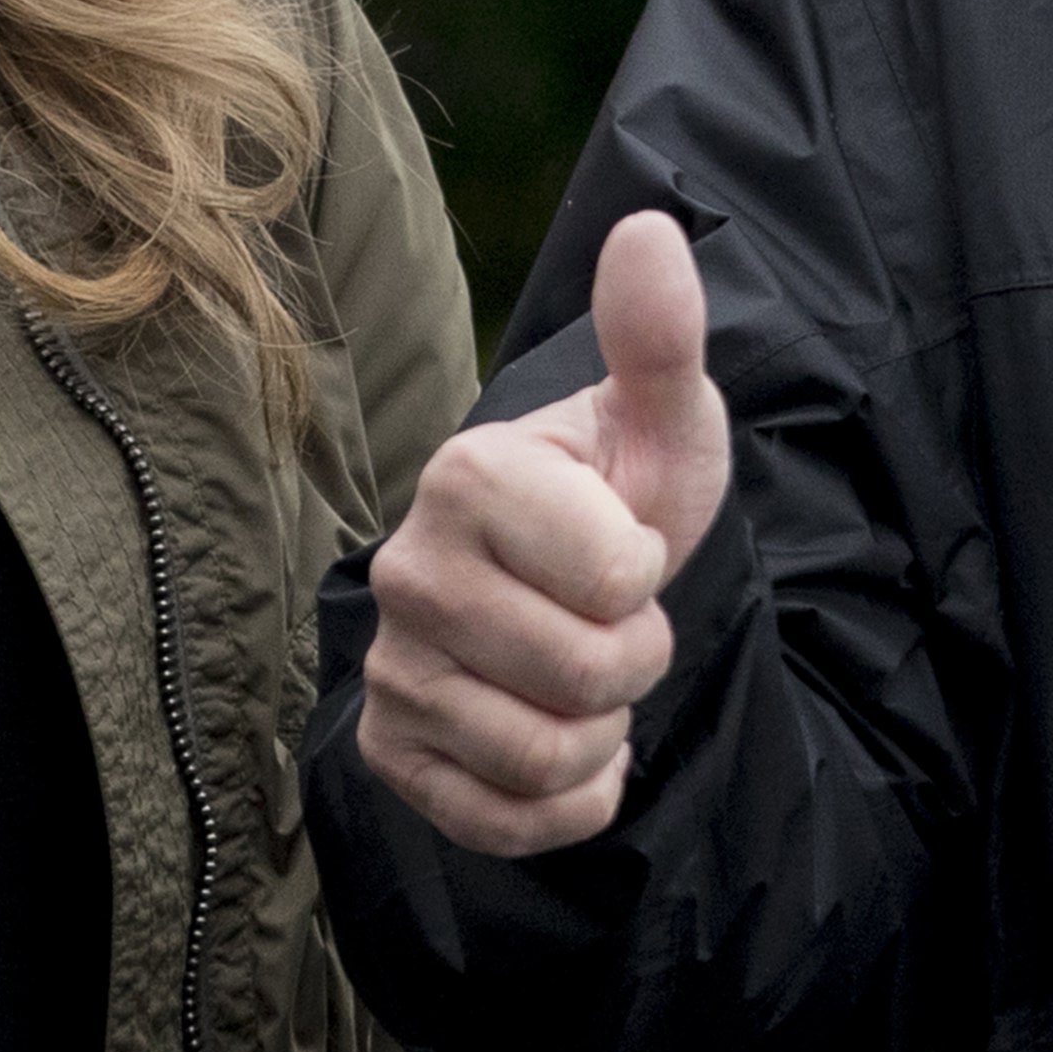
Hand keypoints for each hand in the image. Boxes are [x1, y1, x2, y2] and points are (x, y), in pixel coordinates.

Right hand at [358, 210, 729, 858]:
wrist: (570, 586)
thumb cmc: (622, 494)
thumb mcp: (662, 424)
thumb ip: (661, 339)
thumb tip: (651, 229)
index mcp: (466, 475)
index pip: (614, 577)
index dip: (649, 572)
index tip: (623, 544)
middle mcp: (405, 571)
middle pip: (585, 675)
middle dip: (637, 659)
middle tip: (614, 618)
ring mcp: (390, 667)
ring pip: (547, 756)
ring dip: (602, 729)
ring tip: (583, 675)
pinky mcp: (391, 751)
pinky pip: (503, 822)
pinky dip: (565, 802)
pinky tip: (564, 743)